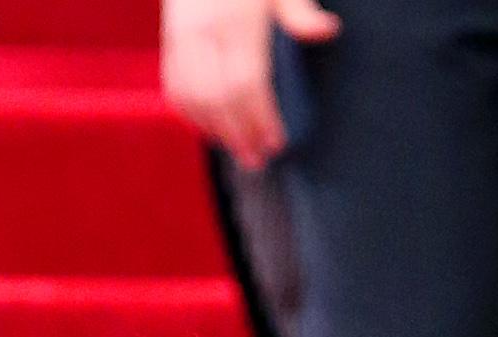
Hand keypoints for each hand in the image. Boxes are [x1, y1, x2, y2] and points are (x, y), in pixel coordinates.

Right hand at [160, 0, 340, 170]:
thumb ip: (300, 10)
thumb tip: (328, 32)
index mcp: (236, 20)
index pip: (247, 83)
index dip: (261, 118)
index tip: (277, 142)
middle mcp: (203, 34)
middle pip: (219, 101)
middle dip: (240, 135)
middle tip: (258, 160)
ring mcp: (180, 43)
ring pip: (194, 102)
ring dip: (217, 133)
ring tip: (239, 151)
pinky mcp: (168, 48)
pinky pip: (176, 93)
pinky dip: (194, 118)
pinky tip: (214, 132)